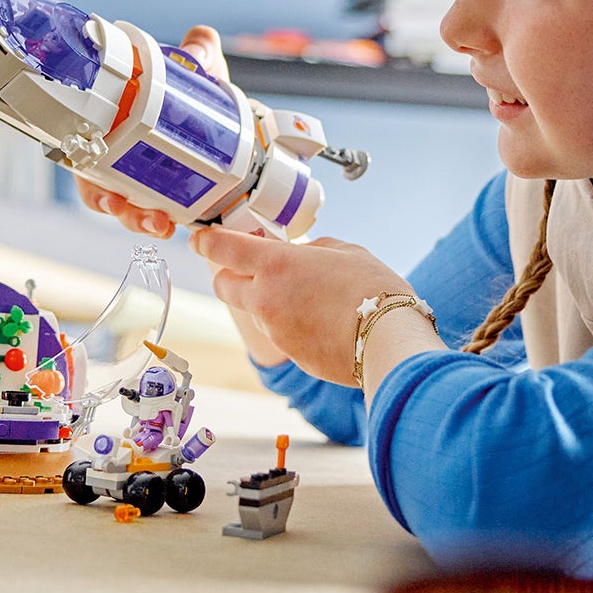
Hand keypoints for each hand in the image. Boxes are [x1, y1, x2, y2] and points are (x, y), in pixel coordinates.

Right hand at [73, 24, 227, 238]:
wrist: (237, 126)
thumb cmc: (202, 99)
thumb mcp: (200, 71)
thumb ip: (198, 52)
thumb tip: (200, 43)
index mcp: (118, 124)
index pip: (85, 148)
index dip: (82, 168)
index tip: (93, 180)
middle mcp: (124, 157)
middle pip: (100, 188)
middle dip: (109, 203)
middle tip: (120, 206)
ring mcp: (146, 182)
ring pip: (127, 208)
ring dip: (136, 220)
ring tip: (156, 224)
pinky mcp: (169, 200)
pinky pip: (156, 218)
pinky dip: (159, 224)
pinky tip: (170, 227)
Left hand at [190, 227, 413, 385]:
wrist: (390, 342)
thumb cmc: (373, 289)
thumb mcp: (343, 251)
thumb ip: (310, 250)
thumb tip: (299, 256)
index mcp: (274, 264)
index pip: (221, 249)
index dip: (206, 242)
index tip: (202, 239)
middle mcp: (264, 299)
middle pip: (222, 285)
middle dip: (230, 274)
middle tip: (252, 268)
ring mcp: (274, 330)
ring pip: (254, 311)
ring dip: (267, 301)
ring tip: (310, 296)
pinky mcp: (289, 354)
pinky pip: (280, 332)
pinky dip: (291, 324)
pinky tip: (322, 320)